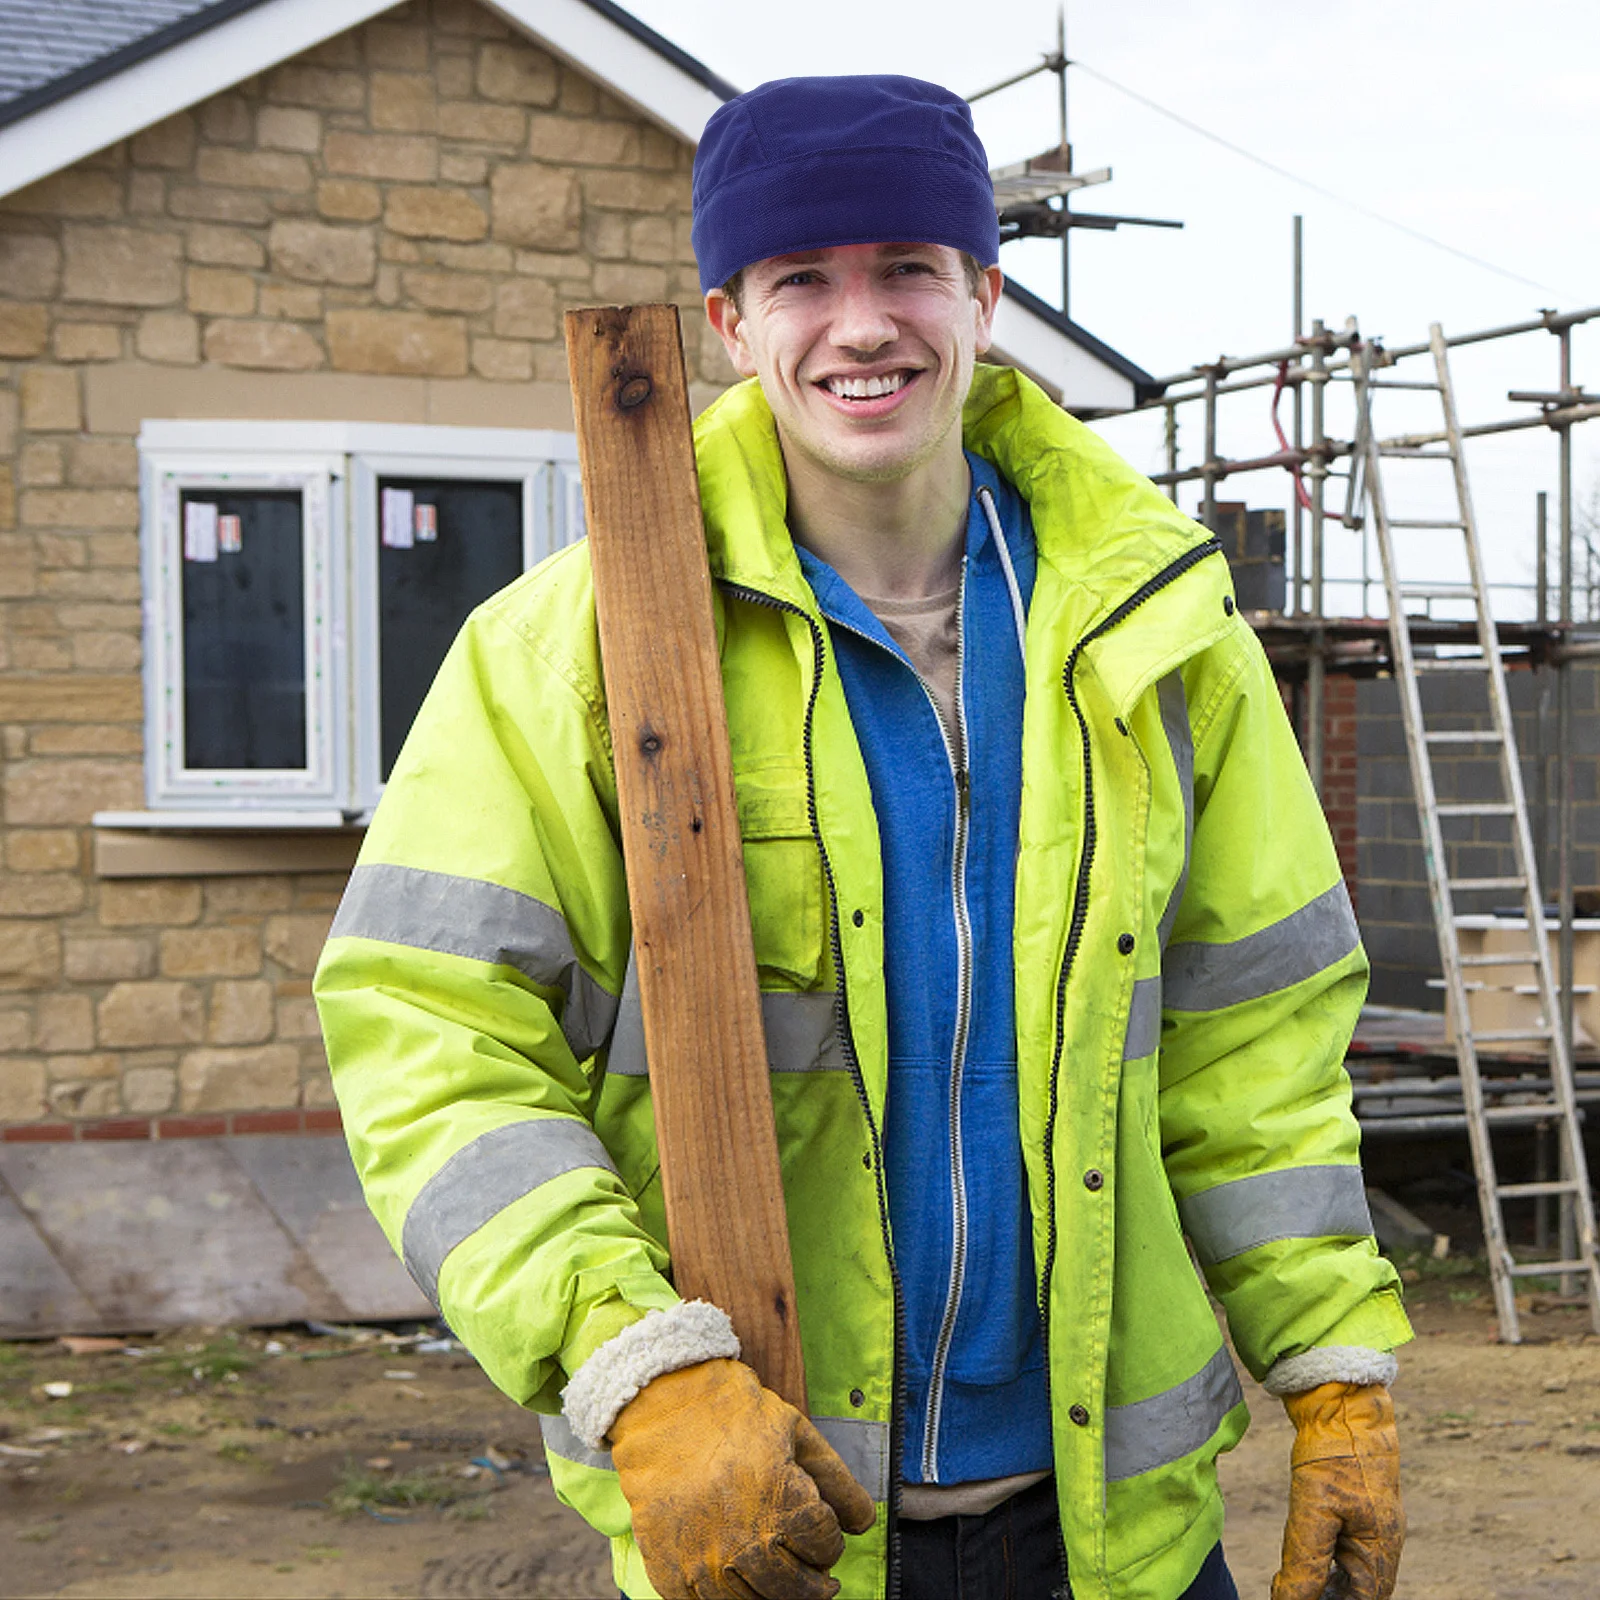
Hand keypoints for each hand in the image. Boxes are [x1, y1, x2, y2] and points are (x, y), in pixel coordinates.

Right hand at [609, 1357, 876, 1599]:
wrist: (662, 1406)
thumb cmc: (734, 1415)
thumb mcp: (796, 1432)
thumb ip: (837, 1480)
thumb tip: (864, 1524)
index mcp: (782, 1502)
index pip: (826, 1548)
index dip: (830, 1541)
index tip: (822, 1534)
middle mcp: (745, 1541)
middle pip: (797, 1590)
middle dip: (815, 1585)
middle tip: (817, 1579)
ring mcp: (705, 1562)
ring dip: (775, 1597)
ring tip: (779, 1581)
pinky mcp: (670, 1573)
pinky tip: (737, 1583)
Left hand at [1272, 1382, 1402, 1599]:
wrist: (1342, 1406)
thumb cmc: (1334, 1457)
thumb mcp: (1313, 1511)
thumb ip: (1305, 1562)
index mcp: (1381, 1551)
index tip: (1296, 1599)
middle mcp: (1384, 1543)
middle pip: (1358, 1590)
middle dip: (1328, 1594)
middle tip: (1291, 1589)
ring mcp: (1374, 1525)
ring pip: (1351, 1570)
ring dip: (1326, 1580)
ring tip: (1293, 1580)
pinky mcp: (1359, 1508)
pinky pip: (1347, 1547)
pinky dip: (1327, 1558)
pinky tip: (1306, 1554)